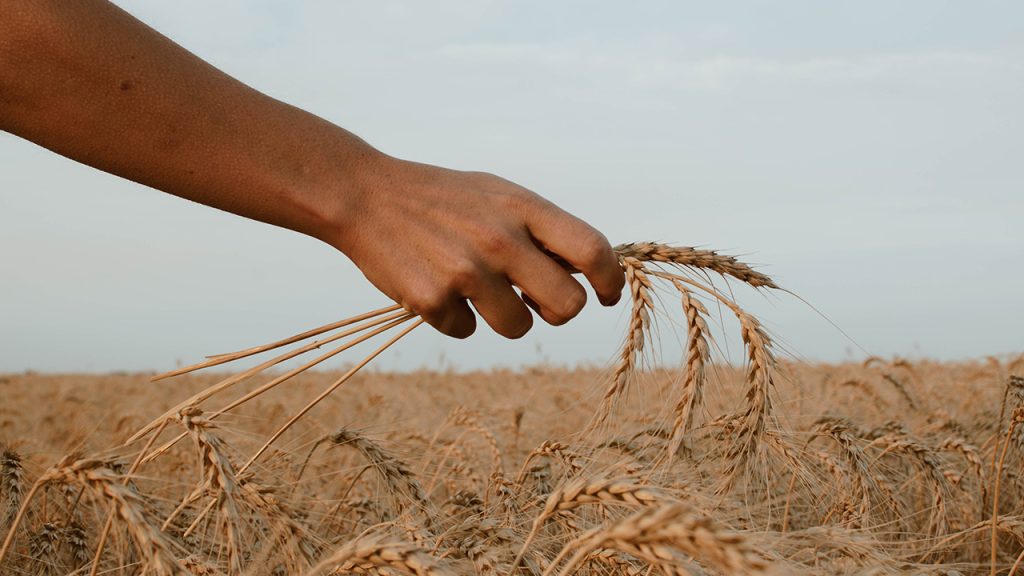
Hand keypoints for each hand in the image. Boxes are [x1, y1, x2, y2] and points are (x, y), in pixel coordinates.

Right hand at [330, 156, 624, 338]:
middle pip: (567, 306)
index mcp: (522, 208)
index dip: (610, 280)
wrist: (365, 195)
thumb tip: (584, 274)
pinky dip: (456, 318)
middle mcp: (500, 240)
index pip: (591, 250)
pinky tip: (436, 286)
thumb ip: (540, 229)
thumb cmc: (442, 198)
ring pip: (519, 327)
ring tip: (476, 289)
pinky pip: (467, 331)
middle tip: (535, 301)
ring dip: (505, 318)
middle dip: (556, 311)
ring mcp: (466, 272)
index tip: (607, 295)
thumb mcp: (496, 194)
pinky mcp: (432, 300)